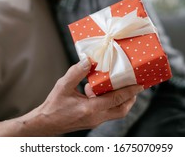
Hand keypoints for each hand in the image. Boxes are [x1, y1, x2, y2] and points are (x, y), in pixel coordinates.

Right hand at [22, 58, 143, 134]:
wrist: (44, 124)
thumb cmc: (53, 106)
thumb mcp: (63, 86)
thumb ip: (76, 72)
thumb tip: (87, 60)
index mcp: (91, 109)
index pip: (116, 100)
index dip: (130, 91)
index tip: (140, 84)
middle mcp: (96, 117)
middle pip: (122, 110)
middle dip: (131, 98)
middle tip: (135, 86)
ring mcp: (95, 121)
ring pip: (116, 113)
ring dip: (122, 101)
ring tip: (123, 87)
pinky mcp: (92, 121)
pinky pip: (108, 112)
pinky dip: (111, 102)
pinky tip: (103, 91)